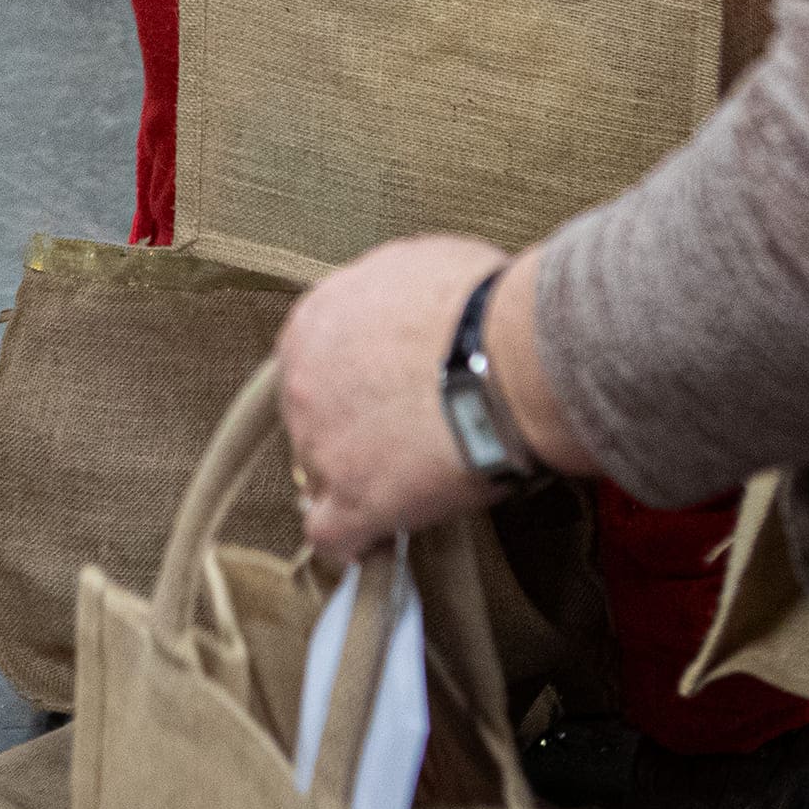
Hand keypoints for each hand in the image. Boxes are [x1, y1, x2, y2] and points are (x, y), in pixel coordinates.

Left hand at [277, 235, 510, 559]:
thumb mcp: (421, 265)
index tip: (382, 397)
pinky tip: (382, 538)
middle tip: (402, 439)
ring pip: (318, 479)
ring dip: (355, 484)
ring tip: (407, 488)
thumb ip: (391, 293)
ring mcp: (320, 447)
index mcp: (312, 323)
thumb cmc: (480, 306)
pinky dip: (356, 542)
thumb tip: (409, 303)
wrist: (509, 361)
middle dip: (349, 433)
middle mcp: (300, 384)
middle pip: (310, 421)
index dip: (350, 387)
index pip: (312, 367)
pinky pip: (331, 538)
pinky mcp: (353, 502)